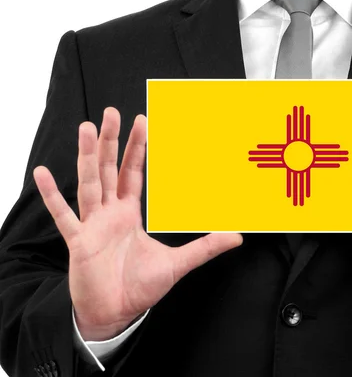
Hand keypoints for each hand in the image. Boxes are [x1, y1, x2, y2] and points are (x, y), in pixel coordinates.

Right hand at [33, 107, 241, 340]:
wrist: (115, 313)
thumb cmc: (139, 287)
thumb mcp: (178, 262)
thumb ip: (205, 247)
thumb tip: (236, 237)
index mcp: (129, 214)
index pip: (134, 174)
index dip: (138, 149)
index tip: (141, 122)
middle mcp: (109, 214)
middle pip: (110, 170)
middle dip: (112, 142)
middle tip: (112, 112)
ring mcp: (92, 225)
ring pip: (89, 184)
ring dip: (88, 157)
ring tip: (87, 129)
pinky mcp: (79, 241)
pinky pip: (64, 215)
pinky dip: (52, 195)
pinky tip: (41, 173)